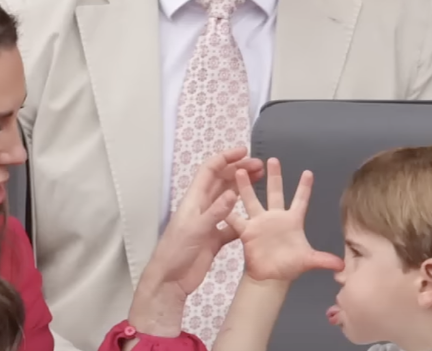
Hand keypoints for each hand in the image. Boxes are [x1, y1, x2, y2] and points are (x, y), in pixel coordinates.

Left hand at [129, 147, 263, 335]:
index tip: (245, 151)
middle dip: (239, 170)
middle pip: (221, 181)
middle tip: (261, 166)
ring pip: (227, 199)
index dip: (226, 158)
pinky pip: (231, 223)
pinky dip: (242, 218)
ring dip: (242, 189)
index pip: (210, 170)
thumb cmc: (177, 251)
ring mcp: (209, 222)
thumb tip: (233, 193)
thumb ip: (215, 212)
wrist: (170, 280)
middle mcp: (202, 206)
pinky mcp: (214, 238)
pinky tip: (256, 217)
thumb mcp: (196, 229)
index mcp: (194, 199)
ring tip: (261, 181)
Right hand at [227, 158, 342, 281]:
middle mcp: (275, 217)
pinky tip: (221, 198)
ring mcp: (259, 223)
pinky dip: (228, 211)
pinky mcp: (246, 231)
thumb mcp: (307, 260)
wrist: (269, 277)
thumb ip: (322, 260)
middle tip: (272, 159)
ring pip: (252, 200)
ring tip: (240, 170)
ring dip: (246, 186)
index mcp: (292, 221)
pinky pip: (235, 219)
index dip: (304, 187)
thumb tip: (342, 266)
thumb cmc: (289, 266)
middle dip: (274, 176)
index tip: (308, 172)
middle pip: (275, 192)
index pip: (300, 200)